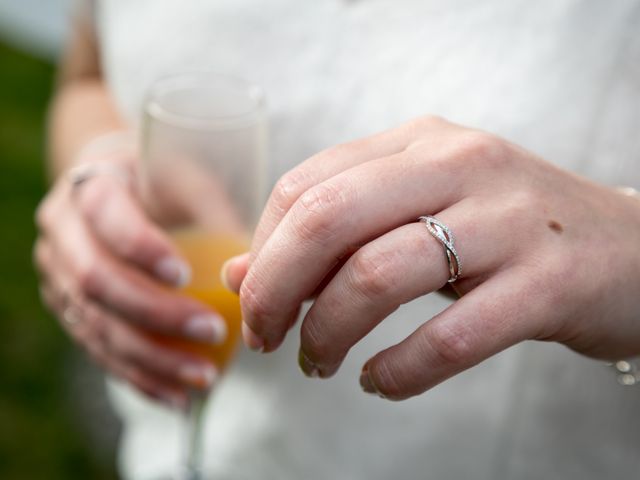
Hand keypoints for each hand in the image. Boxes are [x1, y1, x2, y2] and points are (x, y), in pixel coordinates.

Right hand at [35, 145, 225, 407]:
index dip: (140, 248)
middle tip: (212, 330)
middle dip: (156, 314)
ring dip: (153, 359)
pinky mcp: (71, 313)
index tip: (186, 275)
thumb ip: (215, 208)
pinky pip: (100, 352)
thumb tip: (254, 264)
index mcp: (89, 187)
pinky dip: (141, 378)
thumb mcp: (187, 177)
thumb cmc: (161, 180)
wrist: (117, 192)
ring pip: (96, 327)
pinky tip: (178, 397)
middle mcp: (62, 234)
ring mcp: (60, 278)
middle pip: (96, 281)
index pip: (104, 216)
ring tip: (205, 378)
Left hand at [225, 116, 639, 399]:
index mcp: (419, 141)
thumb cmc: (506, 230)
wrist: (631, 247)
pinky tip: (378, 381)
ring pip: (377, 276)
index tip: (254, 298)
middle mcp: (460, 165)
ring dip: (327, 333)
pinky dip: (397, 371)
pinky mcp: (547, 284)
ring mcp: (508, 222)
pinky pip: (448, 338)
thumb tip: (241, 273)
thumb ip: (334, 233)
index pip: (305, 186)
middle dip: (275, 289)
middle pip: (327, 219)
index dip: (262, 250)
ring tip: (319, 363)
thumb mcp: (419, 209)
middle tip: (265, 336)